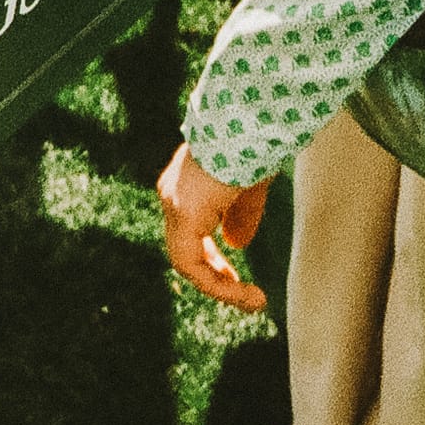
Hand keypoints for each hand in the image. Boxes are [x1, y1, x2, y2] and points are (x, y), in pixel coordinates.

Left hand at [157, 144, 270, 311]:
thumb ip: (240, 215)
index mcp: (185, 186)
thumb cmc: (253, 145)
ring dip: (219, 287)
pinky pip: (190, 264)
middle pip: (185, 248)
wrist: (248, 122)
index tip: (238, 278)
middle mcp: (172, 195)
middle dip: (215, 275)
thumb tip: (236, 244)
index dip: (214, 258)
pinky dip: (216, 284)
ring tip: (253, 302)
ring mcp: (173, 204)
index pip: (191, 232)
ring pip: (186, 260)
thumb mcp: (249, 185)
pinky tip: (244, 293)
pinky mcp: (182, 213)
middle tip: (244, 294)